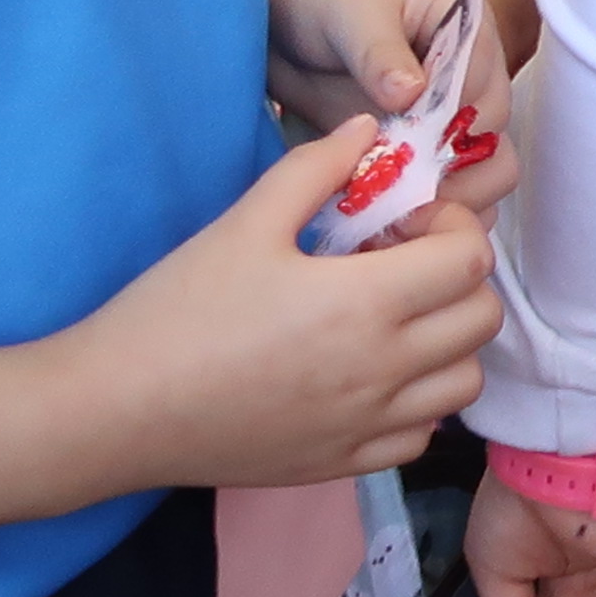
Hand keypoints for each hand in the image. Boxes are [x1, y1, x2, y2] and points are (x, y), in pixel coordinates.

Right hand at [50, 120, 498, 490]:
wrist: (113, 411)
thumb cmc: (175, 311)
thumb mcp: (245, 222)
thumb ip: (316, 169)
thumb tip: (370, 130)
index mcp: (365, 303)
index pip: (471, 258)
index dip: (452, 226)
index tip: (405, 222)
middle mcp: (383, 370)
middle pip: (482, 319)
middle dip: (457, 279)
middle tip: (401, 264)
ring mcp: (367, 425)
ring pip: (463, 382)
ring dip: (446, 343)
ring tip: (392, 319)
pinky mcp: (344, 466)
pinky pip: (421, 436)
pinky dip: (416, 404)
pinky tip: (368, 376)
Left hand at [267, 0, 520, 219]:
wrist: (284, 26)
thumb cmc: (326, 0)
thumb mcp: (350, 13)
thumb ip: (380, 52)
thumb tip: (412, 93)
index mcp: (471, 37)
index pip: (486, 93)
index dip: (453, 127)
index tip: (409, 150)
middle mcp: (473, 85)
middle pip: (496, 146)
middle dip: (455, 177)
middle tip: (402, 195)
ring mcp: (450, 126)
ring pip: (485, 181)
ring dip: (450, 205)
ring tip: (397, 217)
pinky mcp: (423, 158)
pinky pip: (451, 199)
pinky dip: (430, 220)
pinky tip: (392, 227)